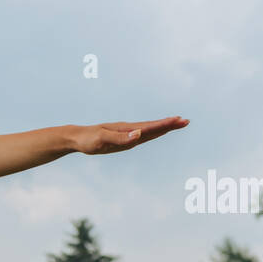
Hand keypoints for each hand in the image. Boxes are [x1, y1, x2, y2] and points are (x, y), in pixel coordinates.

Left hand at [70, 116, 188, 154]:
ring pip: (149, 130)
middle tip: (186, 121)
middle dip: (169, 125)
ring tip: (177, 123)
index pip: (150, 127)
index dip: (165, 125)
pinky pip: (141, 135)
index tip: (179, 121)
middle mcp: (129, 130)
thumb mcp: (102, 140)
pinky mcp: (122, 138)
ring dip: (163, 127)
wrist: (76, 138)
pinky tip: (156, 132)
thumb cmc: (88, 140)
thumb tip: (139, 134)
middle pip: (153, 127)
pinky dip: (152, 132)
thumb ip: (120, 138)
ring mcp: (126, 133)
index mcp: (127, 130)